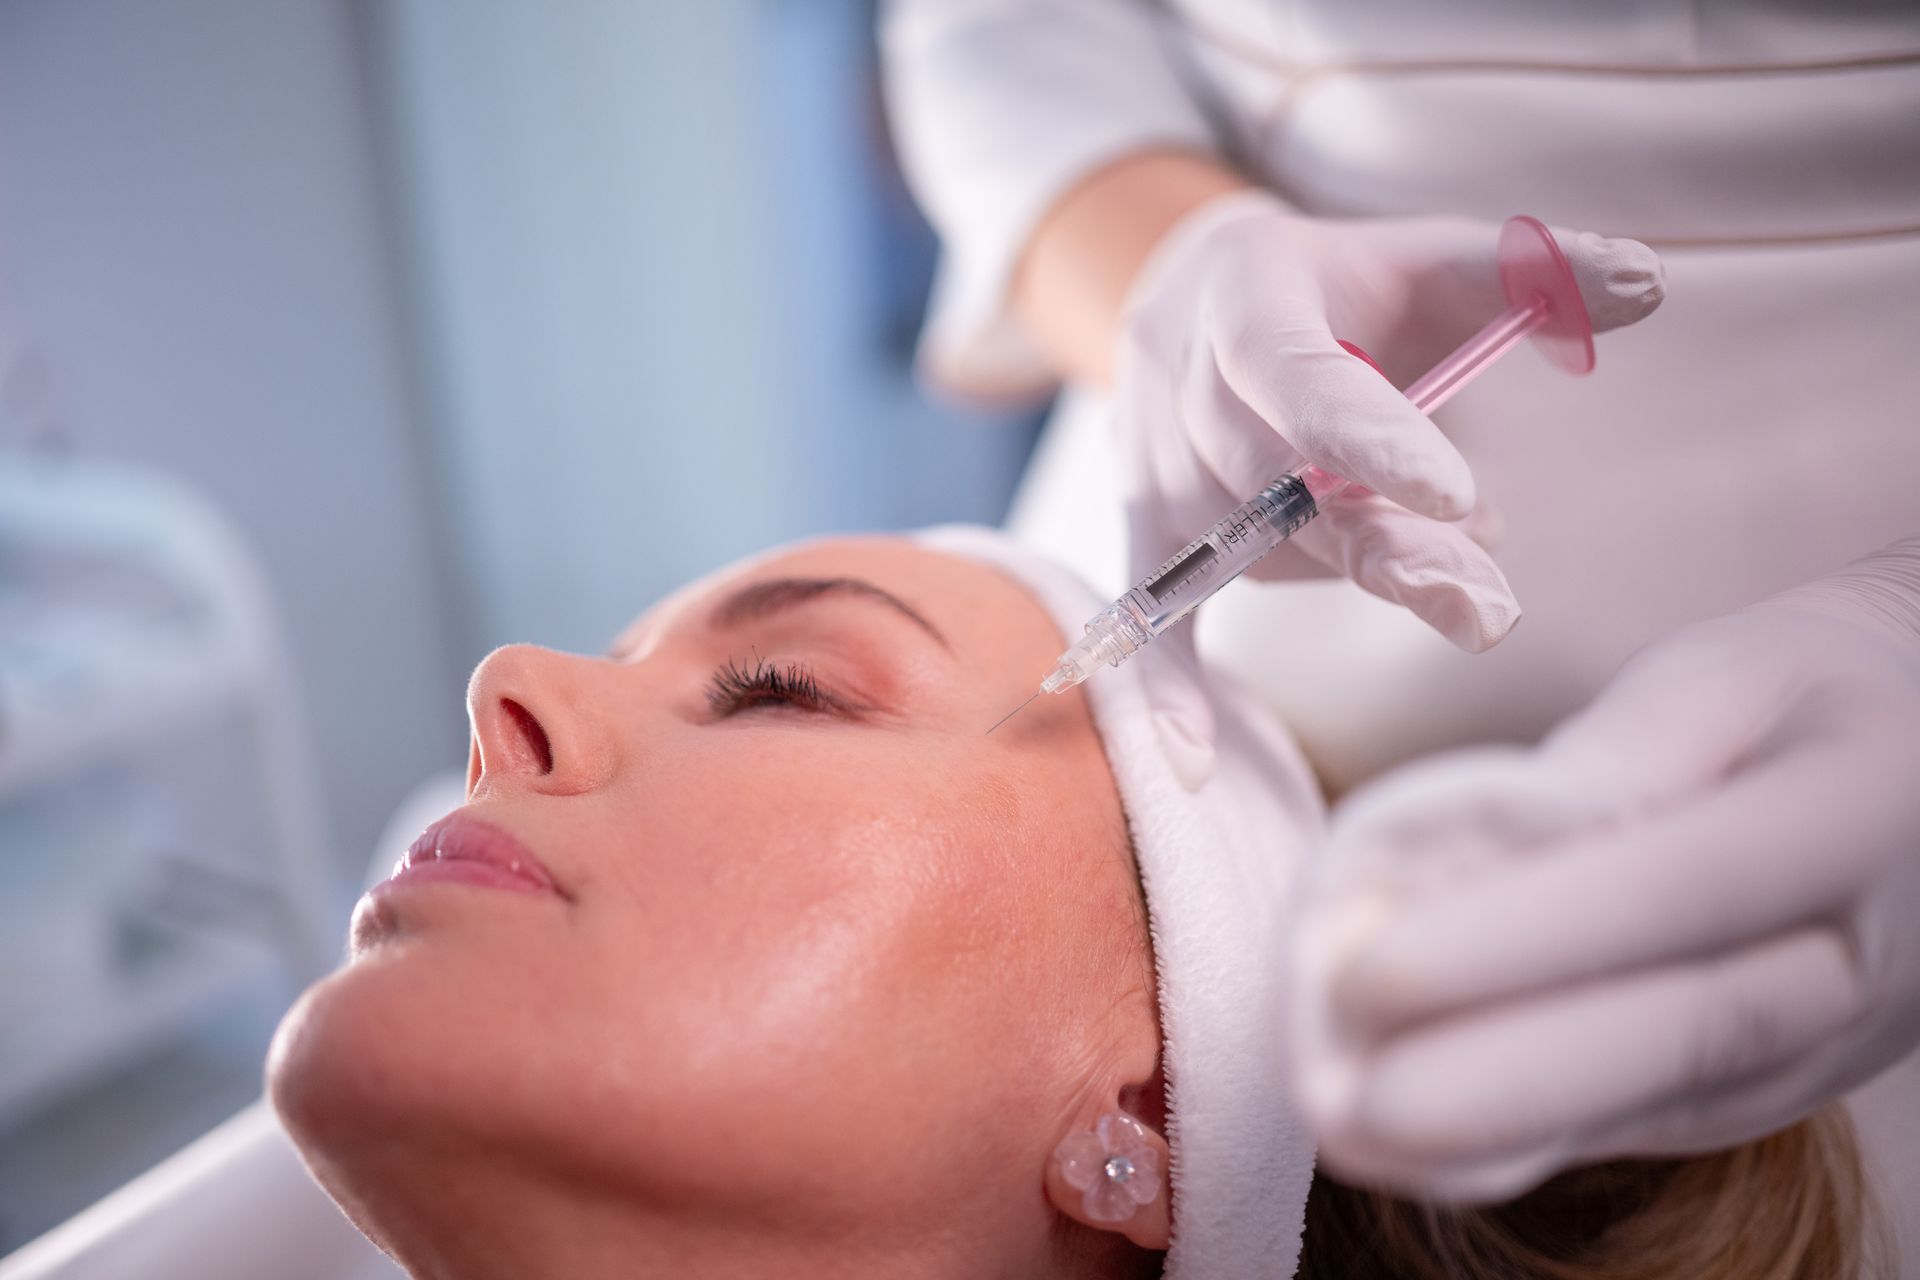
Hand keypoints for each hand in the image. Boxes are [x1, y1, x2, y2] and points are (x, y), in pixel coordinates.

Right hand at [1111, 193, 1662, 767]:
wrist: (1191, 290)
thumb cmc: (1340, 281)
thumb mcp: (1428, 252)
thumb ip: (1532, 269)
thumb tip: (1647, 280)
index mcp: (1246, 292)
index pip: (1297, 375)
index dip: (1366, 437)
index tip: (1453, 497)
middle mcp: (1183, 382)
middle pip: (1276, 483)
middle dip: (1386, 548)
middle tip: (1487, 607)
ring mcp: (1157, 463)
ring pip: (1256, 548)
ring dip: (1361, 577)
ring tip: (1473, 603)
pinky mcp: (1150, 527)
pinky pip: (1157, 607)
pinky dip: (1172, 683)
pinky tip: (1193, 762)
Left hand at [1286, 541, 1919, 1200]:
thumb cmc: (1800, 694)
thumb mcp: (1733, 670)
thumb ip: (1634, 739)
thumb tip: (1519, 815)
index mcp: (1852, 814)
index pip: (1678, 887)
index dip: (1527, 937)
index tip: (1378, 969)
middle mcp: (1856, 954)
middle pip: (1676, 1030)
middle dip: (1499, 1076)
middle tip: (1344, 1099)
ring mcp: (1826, 1041)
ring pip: (1661, 1102)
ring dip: (1496, 1132)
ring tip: (1351, 1132)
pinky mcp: (1773, 1088)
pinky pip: (1651, 1125)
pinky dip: (1528, 1145)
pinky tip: (1418, 1153)